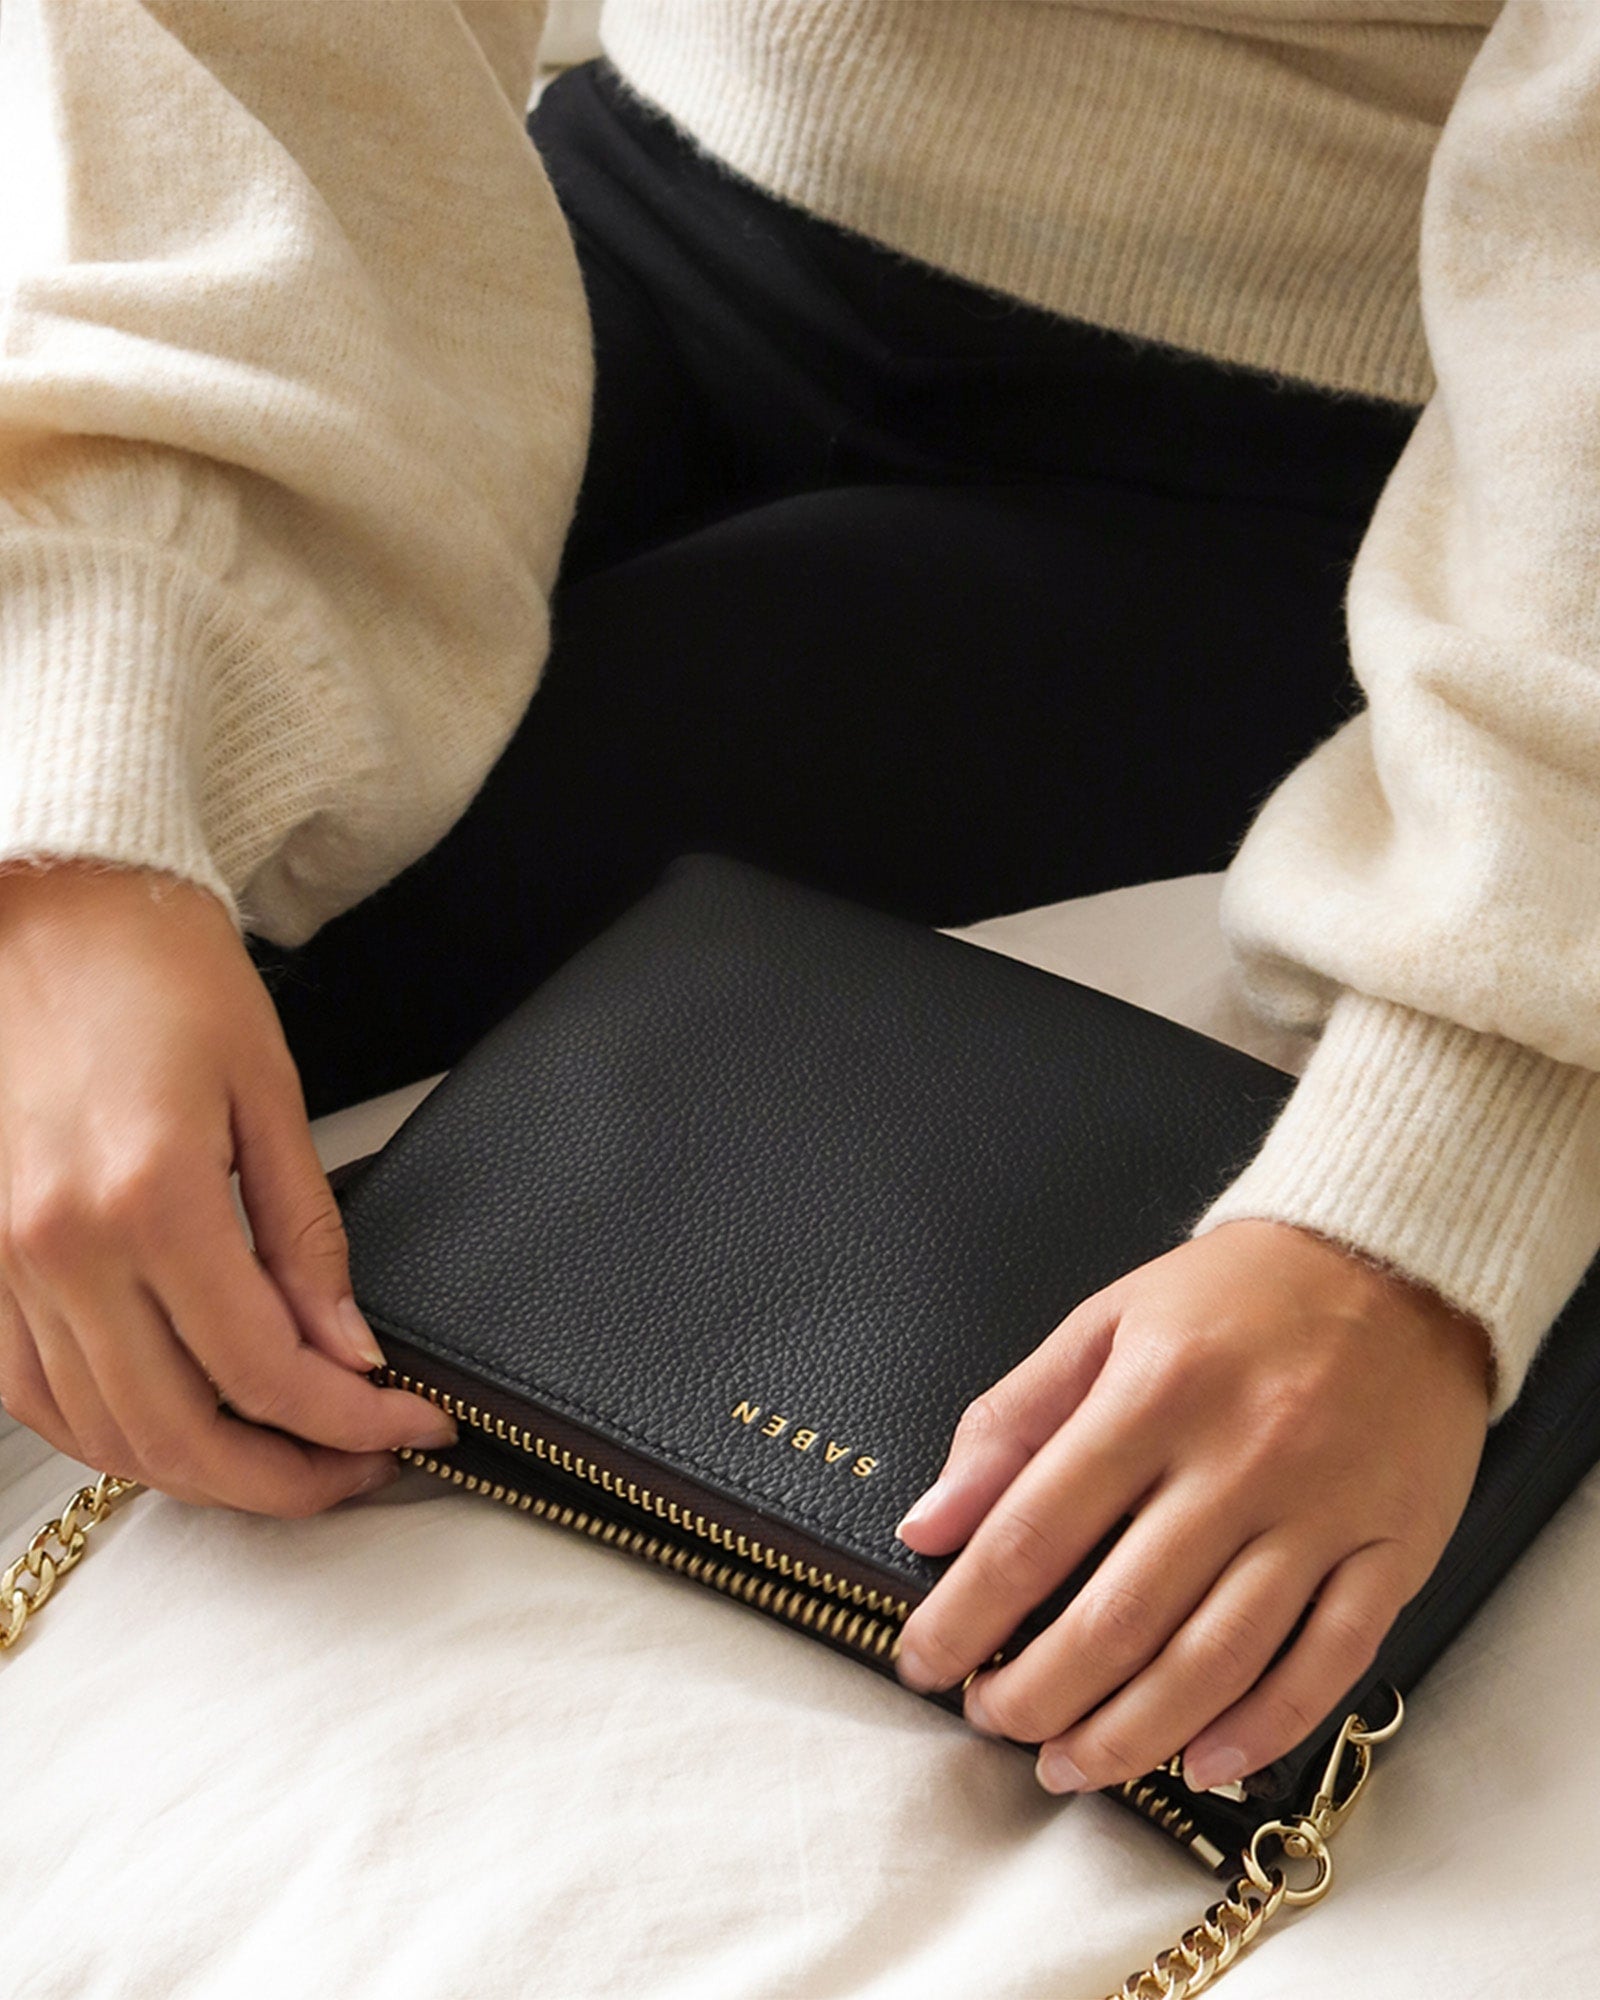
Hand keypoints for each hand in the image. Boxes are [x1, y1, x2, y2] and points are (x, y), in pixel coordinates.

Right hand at [0, 863, 456, 1513]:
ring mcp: (1, 1264)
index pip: (264, 1369)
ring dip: (201, 1472)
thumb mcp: (266, 1089)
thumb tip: (346, 1348)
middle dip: (285, 1479)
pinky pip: (37, 1395)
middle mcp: (59, 1249)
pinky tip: (180, 1425)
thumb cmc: (159, 970)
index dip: (350, 1423)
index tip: (411, 1427)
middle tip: (359, 1472)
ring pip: (102, 1434)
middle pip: (178, 1433)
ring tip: (286, 1460)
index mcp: (148, 1198)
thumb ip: (305, 1233)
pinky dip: (113, 1433)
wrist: (46, 904)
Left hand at [893, 1219, 1490, 1794]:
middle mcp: (1240, 1459)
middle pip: (1120, 1615)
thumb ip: (1011, 1420)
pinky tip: (1199, 1761)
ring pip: (1216, 1658)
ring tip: (1068, 1763)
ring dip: (1131, 1733)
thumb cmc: (1241, 1292)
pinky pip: (1327, 1663)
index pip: (1035, 1530)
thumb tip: (930, 1521)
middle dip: (1038, 1691)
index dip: (967, 1613)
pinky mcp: (1393, 1549)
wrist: (1399, 1259)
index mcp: (1156, 1392)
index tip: (924, 1658)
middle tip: (992, 1718)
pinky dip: (1259, 1729)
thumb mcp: (1107, 1320)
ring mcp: (1323, 1512)